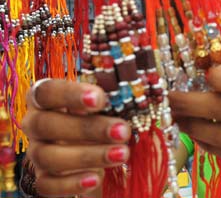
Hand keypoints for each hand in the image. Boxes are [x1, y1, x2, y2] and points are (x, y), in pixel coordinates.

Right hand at [22, 79, 130, 196]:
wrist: (92, 148)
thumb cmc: (97, 116)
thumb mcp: (102, 104)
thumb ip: (106, 100)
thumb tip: (129, 98)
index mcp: (44, 98)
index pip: (47, 92)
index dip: (70, 94)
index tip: (100, 99)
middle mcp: (35, 123)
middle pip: (47, 125)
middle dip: (88, 128)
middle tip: (122, 131)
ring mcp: (37, 151)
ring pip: (49, 156)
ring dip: (89, 155)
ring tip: (122, 154)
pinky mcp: (43, 178)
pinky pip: (48, 184)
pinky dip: (72, 183)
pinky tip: (96, 179)